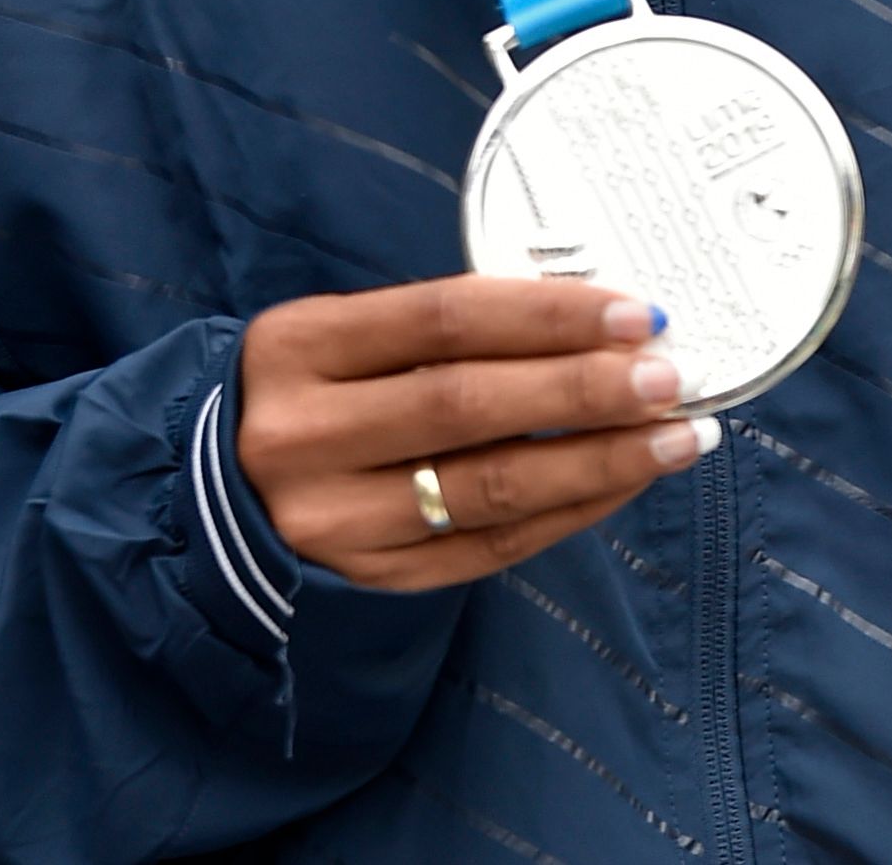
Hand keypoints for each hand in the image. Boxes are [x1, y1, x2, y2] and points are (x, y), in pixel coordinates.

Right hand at [236, 275, 713, 589]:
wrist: (216, 490)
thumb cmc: (307, 387)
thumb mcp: (340, 333)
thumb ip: (439, 326)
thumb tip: (588, 320)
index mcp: (299, 345)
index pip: (444, 318)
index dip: (547, 314)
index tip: (635, 313)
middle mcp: (306, 435)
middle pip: (470, 406)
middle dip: (585, 389)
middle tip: (669, 377)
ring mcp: (334, 519)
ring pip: (488, 489)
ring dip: (597, 461)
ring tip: (675, 436)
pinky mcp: (370, 577)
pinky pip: (487, 549)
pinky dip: (566, 513)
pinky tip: (621, 483)